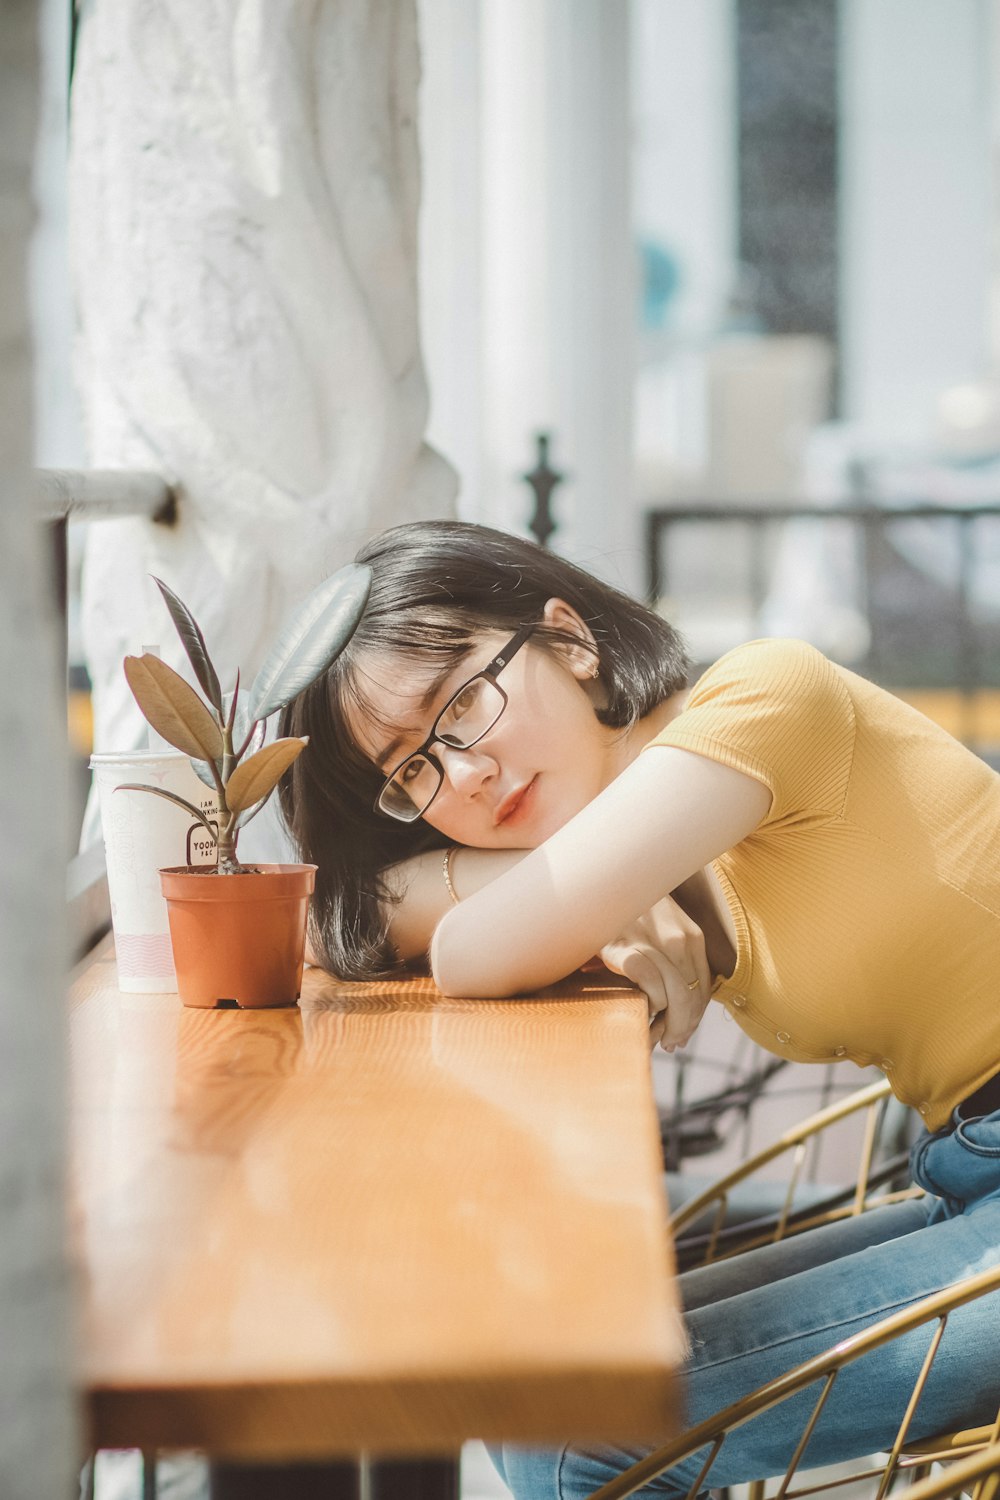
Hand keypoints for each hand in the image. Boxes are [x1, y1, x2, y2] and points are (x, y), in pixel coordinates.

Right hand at [598, 894, 712, 1052]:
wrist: (601, 890)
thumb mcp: (661, 932)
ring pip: (676, 993)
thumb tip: (682, 1018)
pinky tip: (646, 1007)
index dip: (695, 1018)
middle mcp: (678, 939)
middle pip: (692, 995)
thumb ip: (676, 964)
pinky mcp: (625, 948)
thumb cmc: (629, 918)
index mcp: (692, 936)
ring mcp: (651, 942)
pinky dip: (652, 1000)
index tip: (682, 1034)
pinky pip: (649, 981)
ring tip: (659, 1037)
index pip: (704, 989)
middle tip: (671, 1042)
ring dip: (670, 1023)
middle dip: (684, 1026)